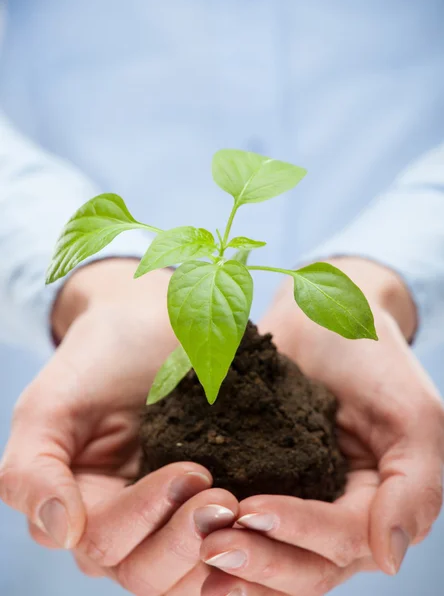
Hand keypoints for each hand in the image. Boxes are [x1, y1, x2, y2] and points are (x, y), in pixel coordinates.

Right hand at [0, 259, 236, 593]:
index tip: (193, 469)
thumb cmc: (98, 357)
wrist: (151, 321)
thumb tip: (60, 532)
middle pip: (146, 573)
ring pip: (187, 576)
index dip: (143, 516)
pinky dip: (246, 546)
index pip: (103, 543)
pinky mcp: (210, 501)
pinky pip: (226, 546)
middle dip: (185, 542)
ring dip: (218, 552)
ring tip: (247, 509)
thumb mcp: (50, 406)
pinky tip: (267, 522)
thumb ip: (32, 470)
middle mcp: (126, 522)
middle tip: (226, 498)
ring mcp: (171, 516)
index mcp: (81, 507)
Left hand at [199, 258, 443, 595]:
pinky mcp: (259, 478)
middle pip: (303, 566)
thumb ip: (414, 487)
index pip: (343, 539)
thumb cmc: (373, 356)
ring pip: (270, 555)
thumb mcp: (413, 415)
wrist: (323, 313)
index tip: (253, 509)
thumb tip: (389, 558)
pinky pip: (241, 520)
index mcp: (375, 504)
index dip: (301, 531)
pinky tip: (182, 534)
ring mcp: (296, 500)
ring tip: (195, 550)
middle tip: (213, 545)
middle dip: (261, 560)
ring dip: (236, 562)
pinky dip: (216, 534)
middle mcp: (335, 514)